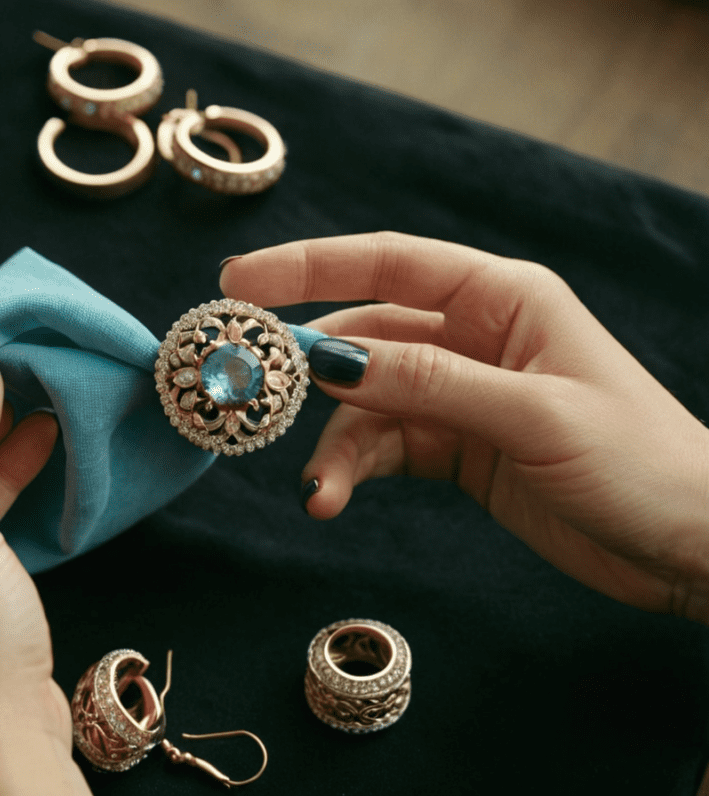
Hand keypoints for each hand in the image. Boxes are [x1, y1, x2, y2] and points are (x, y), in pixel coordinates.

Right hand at [221, 232, 708, 621]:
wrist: (689, 547)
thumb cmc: (640, 461)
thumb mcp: (533, 414)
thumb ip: (429, 383)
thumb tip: (329, 361)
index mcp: (502, 299)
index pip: (390, 265)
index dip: (310, 266)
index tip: (241, 283)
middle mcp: (472, 337)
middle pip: (364, 335)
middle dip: (305, 366)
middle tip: (248, 394)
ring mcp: (459, 395)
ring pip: (366, 402)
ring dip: (332, 442)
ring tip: (319, 489)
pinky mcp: (454, 448)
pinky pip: (384, 447)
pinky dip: (353, 470)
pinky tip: (332, 499)